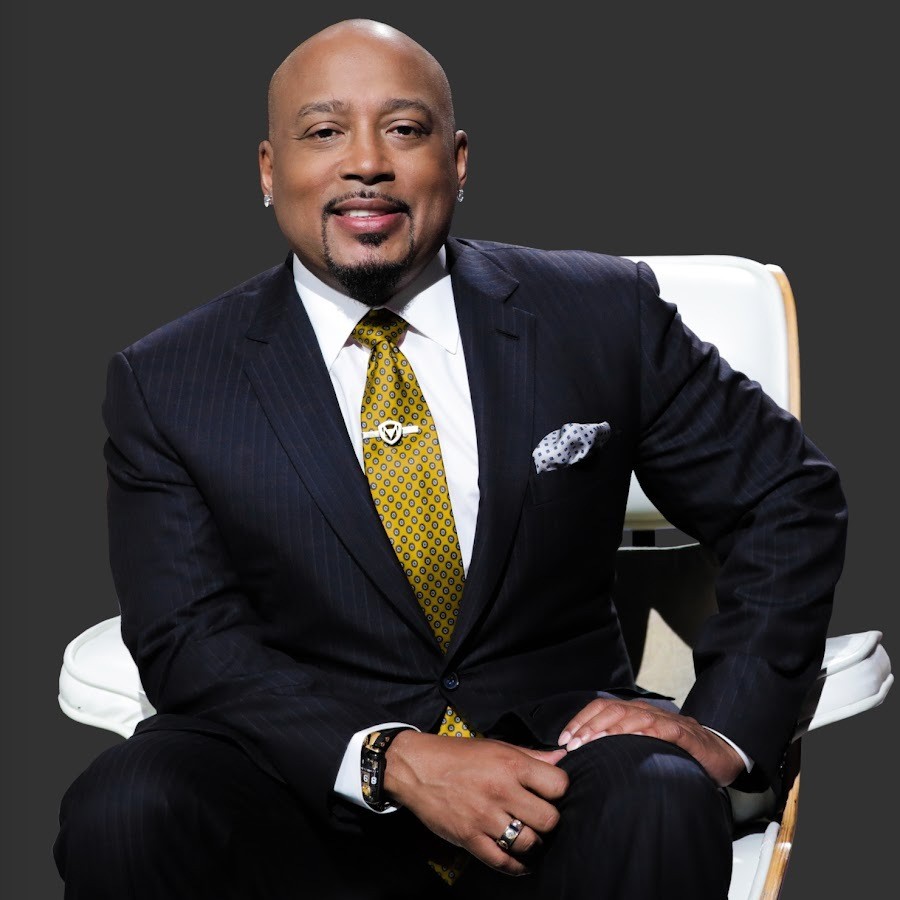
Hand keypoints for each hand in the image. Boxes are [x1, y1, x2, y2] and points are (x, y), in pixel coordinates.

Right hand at [384, 731, 567, 874]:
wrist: (416, 768)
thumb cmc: (457, 754)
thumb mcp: (496, 746)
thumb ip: (530, 755)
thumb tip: (561, 759)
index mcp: (511, 764)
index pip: (558, 785)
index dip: (559, 789)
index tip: (551, 792)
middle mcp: (501, 791)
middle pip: (549, 819)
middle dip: (549, 819)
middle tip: (540, 816)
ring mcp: (485, 817)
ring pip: (529, 843)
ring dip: (534, 843)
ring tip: (530, 836)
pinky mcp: (470, 838)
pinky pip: (502, 862)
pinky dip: (517, 866)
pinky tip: (521, 861)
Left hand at [558, 698, 744, 786]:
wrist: (720, 754)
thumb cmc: (676, 753)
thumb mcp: (643, 746)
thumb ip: (620, 746)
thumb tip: (585, 757)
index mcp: (634, 713)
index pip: (600, 708)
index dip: (580, 720)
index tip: (564, 739)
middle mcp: (647, 712)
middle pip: (612, 710)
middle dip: (589, 726)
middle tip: (574, 745)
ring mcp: (666, 721)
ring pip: (633, 716)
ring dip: (611, 729)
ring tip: (595, 742)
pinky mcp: (684, 734)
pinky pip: (662, 729)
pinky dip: (646, 732)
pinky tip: (633, 740)